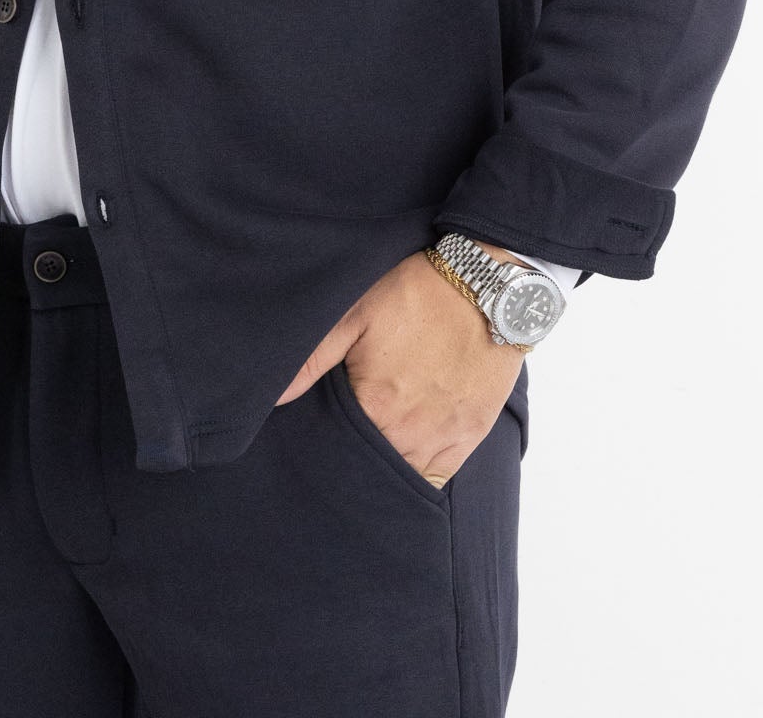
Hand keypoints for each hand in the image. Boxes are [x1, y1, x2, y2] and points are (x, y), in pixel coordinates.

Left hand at [274, 242, 525, 486]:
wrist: (487, 286)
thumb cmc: (417, 293)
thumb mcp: (356, 312)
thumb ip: (313, 358)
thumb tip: (275, 397)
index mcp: (377, 406)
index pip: (339, 448)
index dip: (324, 443)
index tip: (315, 436)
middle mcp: (410, 432)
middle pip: (370, 466)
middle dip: (352, 460)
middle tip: (338, 444)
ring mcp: (443, 437)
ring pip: (404, 475)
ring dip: (384, 467)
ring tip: (368, 450)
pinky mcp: (470, 433)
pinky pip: (439, 475)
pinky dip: (419, 473)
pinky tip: (402, 460)